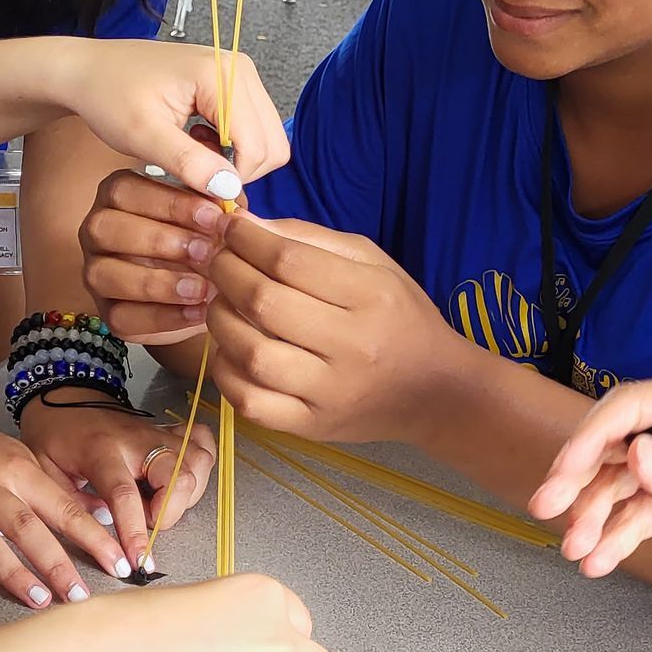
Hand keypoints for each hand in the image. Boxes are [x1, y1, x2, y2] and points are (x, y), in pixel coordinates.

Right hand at [0, 415, 132, 607]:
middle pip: (26, 528)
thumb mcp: (23, 459)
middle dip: (56, 565)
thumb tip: (104, 514)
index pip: (62, 509)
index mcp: (18, 471)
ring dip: (12, 573)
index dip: (92, 539)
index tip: (117, 564)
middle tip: (79, 596)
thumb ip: (57, 490)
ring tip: (39, 600)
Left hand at [17, 392, 214, 575]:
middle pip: (178, 475)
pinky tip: (181, 479)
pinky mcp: (167, 429)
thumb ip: (71, 504)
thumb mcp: (45, 471)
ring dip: (187, 493)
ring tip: (161, 502)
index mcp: (101, 450)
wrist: (64, 394)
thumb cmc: (54, 432)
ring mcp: (157, 432)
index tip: (138, 561)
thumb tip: (103, 527)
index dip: (134, 531)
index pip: (125, 494)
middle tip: (149, 522)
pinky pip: (202, 441)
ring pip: (198, 461)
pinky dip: (200, 464)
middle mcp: (137, 440)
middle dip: (172, 512)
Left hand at [43, 40, 287, 196]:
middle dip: (239, 170)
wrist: (90, 71)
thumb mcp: (144, 136)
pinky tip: (195, 142)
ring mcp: (239, 75)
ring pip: (265, 138)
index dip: (233, 179)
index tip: (200, 192)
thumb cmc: (109, 94)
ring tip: (191, 154)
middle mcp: (240, 70)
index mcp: (221, 76)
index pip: (258, 146)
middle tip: (196, 175)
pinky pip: (251, 129)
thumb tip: (229, 188)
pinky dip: (229, 146)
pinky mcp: (233, 84)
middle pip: (272, 143)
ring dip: (233, 159)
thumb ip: (189, 163)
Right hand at [79, 166, 230, 346]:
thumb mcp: (217, 216)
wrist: (208, 287)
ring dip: (154, 282)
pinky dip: (162, 317)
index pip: (125, 188)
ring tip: (200, 288)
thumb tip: (231, 207)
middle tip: (206, 252)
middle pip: (104, 228)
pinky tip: (197, 312)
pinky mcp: (108, 311)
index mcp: (120, 194)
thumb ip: (218, 207)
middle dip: (158, 240)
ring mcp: (96, 272)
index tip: (213, 215)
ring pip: (102, 274)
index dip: (169, 202)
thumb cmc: (208, 238)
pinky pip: (120, 316)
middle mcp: (99, 229)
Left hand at [205, 213, 454, 441]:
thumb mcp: (373, 263)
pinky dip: (225, 371)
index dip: (246, 239)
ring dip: (220, 319)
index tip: (230, 229)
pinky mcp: (312, 427)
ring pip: (250, 353)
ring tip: (221, 302)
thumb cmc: (401, 318)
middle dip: (225, 272)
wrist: (435, 392)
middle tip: (216, 261)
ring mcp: (330, 393)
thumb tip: (247, 224)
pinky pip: (250, 402)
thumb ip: (310, 239)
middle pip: (264, 303)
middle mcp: (352, 347)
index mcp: (371, 296)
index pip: (289, 261)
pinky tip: (229, 349)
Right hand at [530, 372, 651, 574]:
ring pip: (616, 486)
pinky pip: (634, 515)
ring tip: (578, 551)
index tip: (566, 470)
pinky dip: (615, 537)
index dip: (591, 436)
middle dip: (577, 479)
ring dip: (593, 517)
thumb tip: (638, 457)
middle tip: (548, 507)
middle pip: (610, 446)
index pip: (629, 409)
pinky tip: (600, 560)